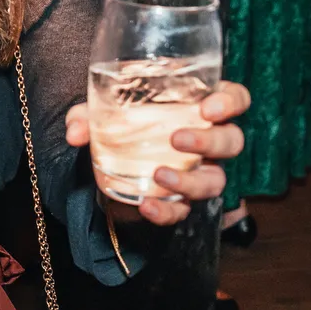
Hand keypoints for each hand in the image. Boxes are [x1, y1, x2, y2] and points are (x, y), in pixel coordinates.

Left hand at [64, 81, 249, 226]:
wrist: (109, 165)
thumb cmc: (119, 123)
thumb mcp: (101, 113)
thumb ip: (87, 116)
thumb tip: (75, 132)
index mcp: (197, 106)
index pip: (235, 99)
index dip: (231, 102)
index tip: (210, 107)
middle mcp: (207, 140)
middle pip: (231, 141)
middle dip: (210, 140)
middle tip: (178, 139)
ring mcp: (198, 173)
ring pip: (216, 180)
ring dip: (191, 180)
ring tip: (160, 175)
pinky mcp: (181, 200)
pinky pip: (183, 210)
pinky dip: (167, 210)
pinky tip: (147, 205)